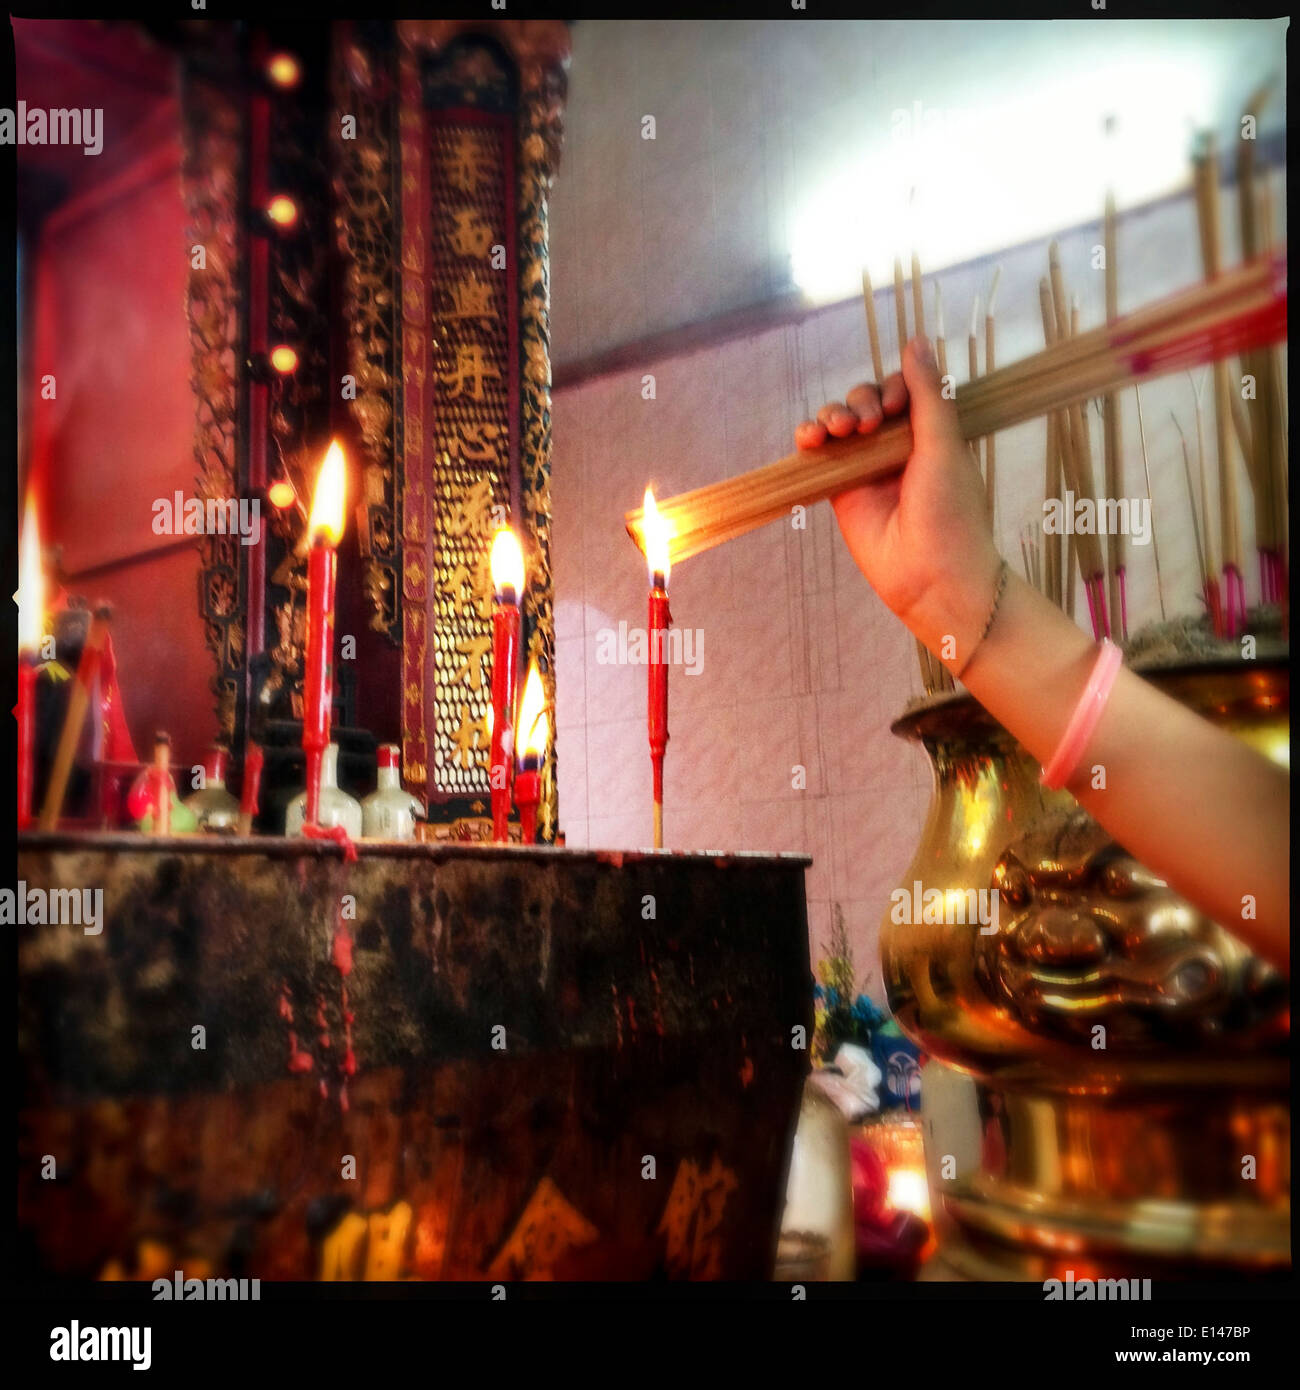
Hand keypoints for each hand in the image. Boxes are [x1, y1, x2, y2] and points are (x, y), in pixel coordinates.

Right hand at [795, 337, 1000, 660]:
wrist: (931, 576)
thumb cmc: (950, 513)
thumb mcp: (943, 445)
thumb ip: (927, 394)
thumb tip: (916, 341)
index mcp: (928, 432)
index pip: (900, 390)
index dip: (890, 388)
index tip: (893, 406)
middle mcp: (896, 447)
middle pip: (865, 401)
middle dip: (860, 401)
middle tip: (867, 425)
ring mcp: (866, 469)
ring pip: (839, 425)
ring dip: (833, 416)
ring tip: (838, 430)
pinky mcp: (841, 491)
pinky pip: (819, 457)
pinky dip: (810, 439)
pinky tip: (810, 437)